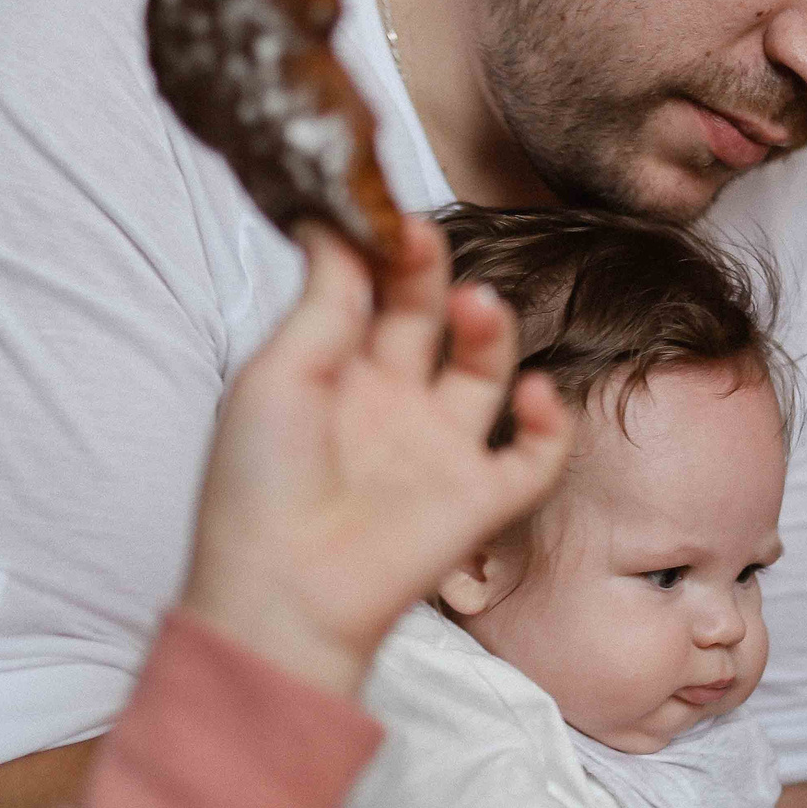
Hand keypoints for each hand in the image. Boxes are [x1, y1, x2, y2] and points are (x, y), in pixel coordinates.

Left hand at [182, 218, 570, 695]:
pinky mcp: (478, 500)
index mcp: (335, 374)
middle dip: (431, 274)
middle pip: (427, 317)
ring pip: (486, 369)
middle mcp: (391, 404)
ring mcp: (438, 451)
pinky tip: (531, 393)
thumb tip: (337, 217)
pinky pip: (535, 455)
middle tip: (423, 239)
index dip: (386, 252)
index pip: (374, 294)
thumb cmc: (258, 487)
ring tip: (475, 307)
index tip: (389, 215)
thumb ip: (323, 300)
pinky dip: (548, 421)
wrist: (280, 592)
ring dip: (490, 330)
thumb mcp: (278, 374)